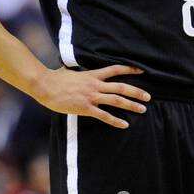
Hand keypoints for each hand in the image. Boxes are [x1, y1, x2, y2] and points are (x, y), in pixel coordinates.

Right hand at [33, 65, 149, 129]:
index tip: (142, 71)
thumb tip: (80, 68)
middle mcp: (95, 85)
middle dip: (136, 92)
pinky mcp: (85, 108)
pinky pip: (104, 115)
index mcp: (92, 74)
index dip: (129, 70)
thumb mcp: (71, 70)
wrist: (45, 86)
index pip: (115, 69)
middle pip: (121, 87)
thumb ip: (80, 71)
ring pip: (116, 101)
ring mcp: (91, 97)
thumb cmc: (56, 78)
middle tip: (148, 97)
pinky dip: (115, 120)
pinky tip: (125, 124)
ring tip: (142, 109)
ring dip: (131, 105)